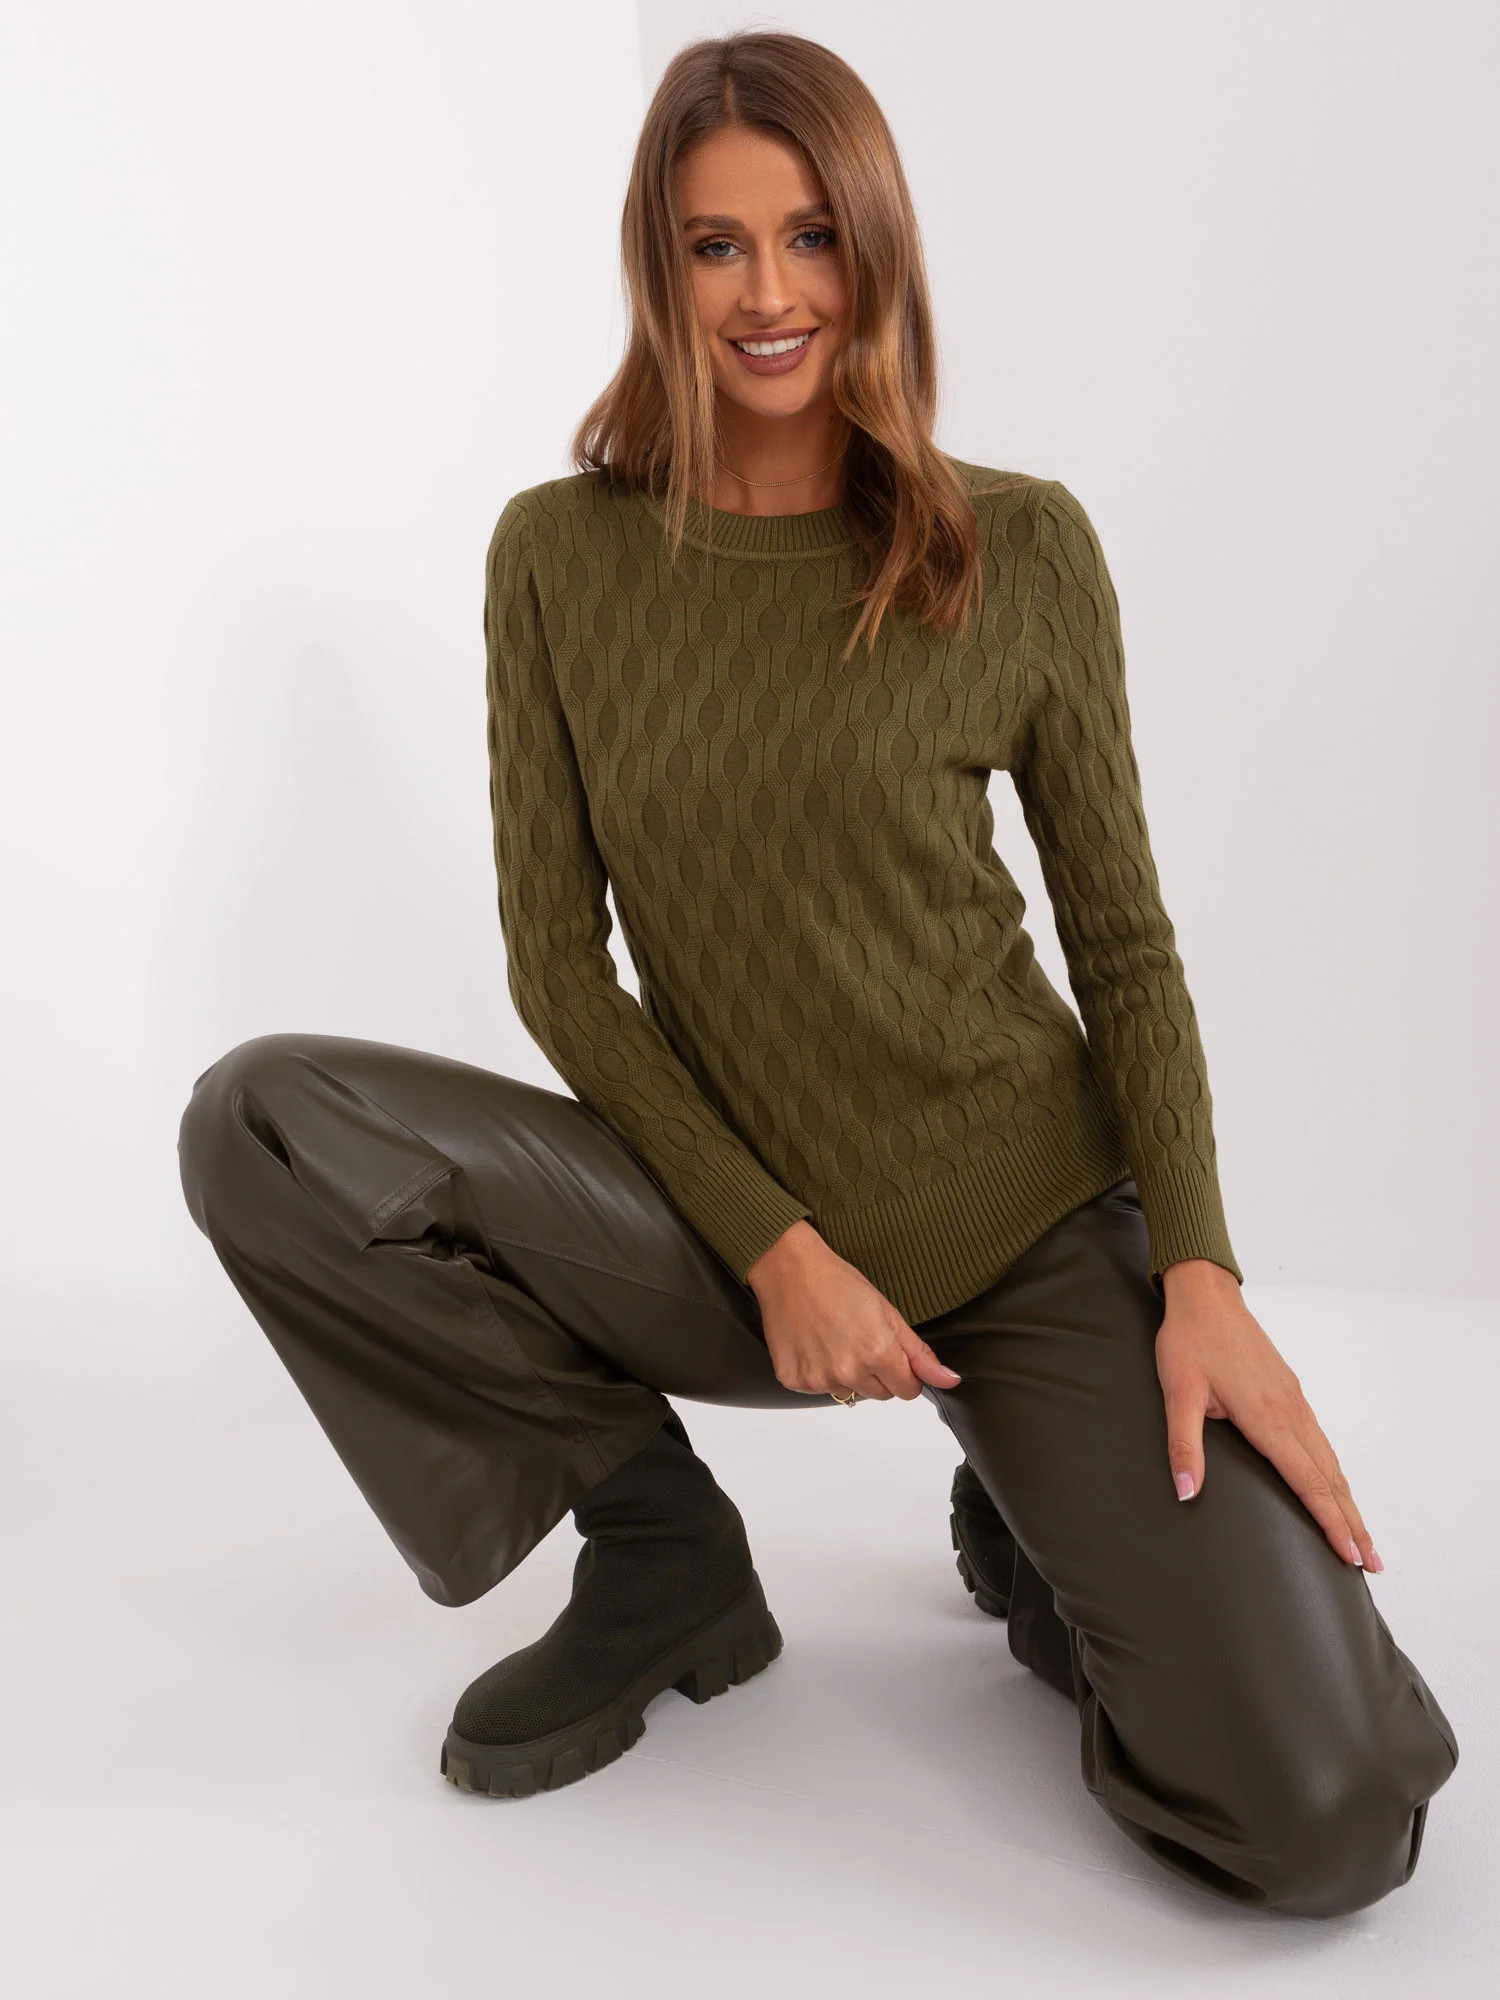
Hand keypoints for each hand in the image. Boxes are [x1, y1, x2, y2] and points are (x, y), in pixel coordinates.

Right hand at [746, 1221, 960, 1400]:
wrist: (787, 1268)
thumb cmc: (837, 1281)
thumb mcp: (887, 1312)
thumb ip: (919, 1353)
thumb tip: (949, 1380)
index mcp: (878, 1353)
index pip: (908, 1391)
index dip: (903, 1372)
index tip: (890, 1351)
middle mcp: (848, 1371)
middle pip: (880, 1394)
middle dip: (876, 1373)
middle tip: (859, 1338)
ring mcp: (818, 1379)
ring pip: (849, 1392)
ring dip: (846, 1373)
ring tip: (833, 1337)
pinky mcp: (794, 1380)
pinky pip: (817, 1389)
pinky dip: (818, 1371)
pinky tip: (813, 1344)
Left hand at [1155, 1259, 1381, 1570]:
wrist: (1206, 1296)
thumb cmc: (1189, 1342)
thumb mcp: (1178, 1394)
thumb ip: (1183, 1446)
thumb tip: (1186, 1493)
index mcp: (1267, 1418)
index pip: (1307, 1481)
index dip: (1329, 1521)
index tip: (1350, 1554)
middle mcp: (1290, 1412)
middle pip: (1330, 1478)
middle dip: (1352, 1522)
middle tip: (1372, 1562)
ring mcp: (1294, 1401)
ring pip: (1330, 1460)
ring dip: (1348, 1500)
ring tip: (1361, 1535)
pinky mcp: (1291, 1391)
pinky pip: (1321, 1441)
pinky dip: (1335, 1472)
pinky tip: (1335, 1485)